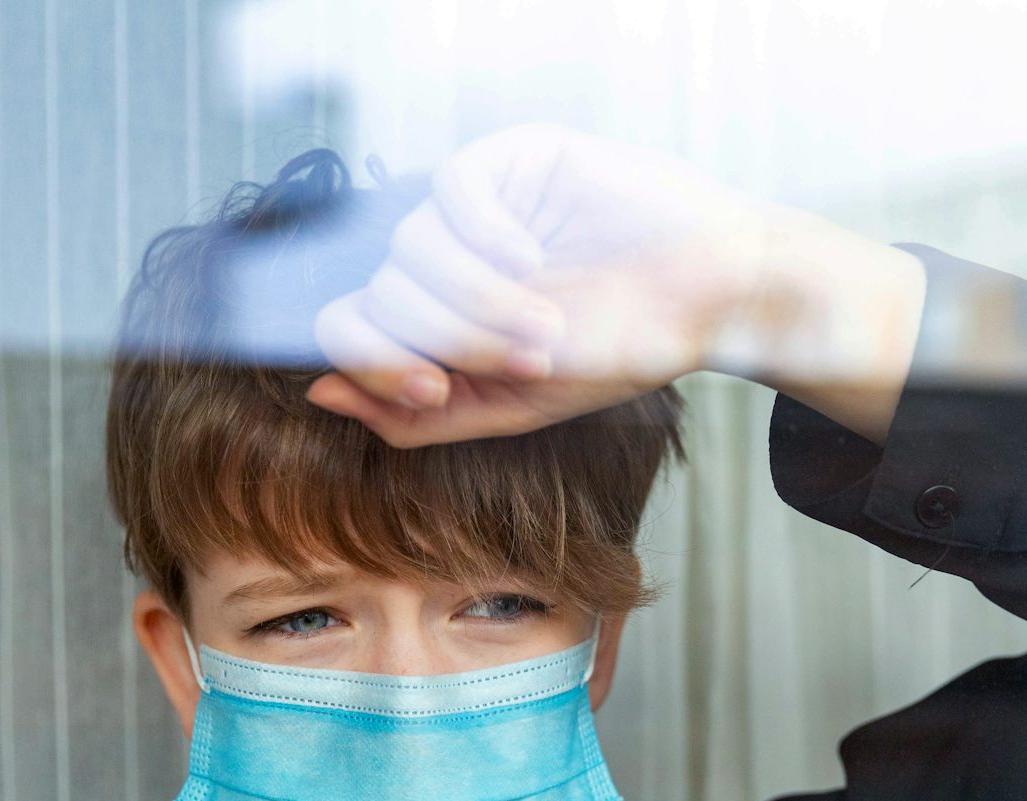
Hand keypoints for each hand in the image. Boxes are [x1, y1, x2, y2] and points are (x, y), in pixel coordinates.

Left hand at [306, 123, 768, 446]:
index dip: (372, 363)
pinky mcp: (506, 159)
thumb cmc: (617, 350)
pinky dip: (484, 235)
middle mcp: (441, 261)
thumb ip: (414, 415)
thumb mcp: (509, 406)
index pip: (348, 329)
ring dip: (478, 297)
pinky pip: (449, 190)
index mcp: (434, 320)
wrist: (706, 296)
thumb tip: (320, 393)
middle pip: (379, 295)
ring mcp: (470, 208)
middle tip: (528, 355)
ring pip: (411, 248)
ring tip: (548, 318)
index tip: (432, 390)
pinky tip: (532, 257)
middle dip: (448, 337)